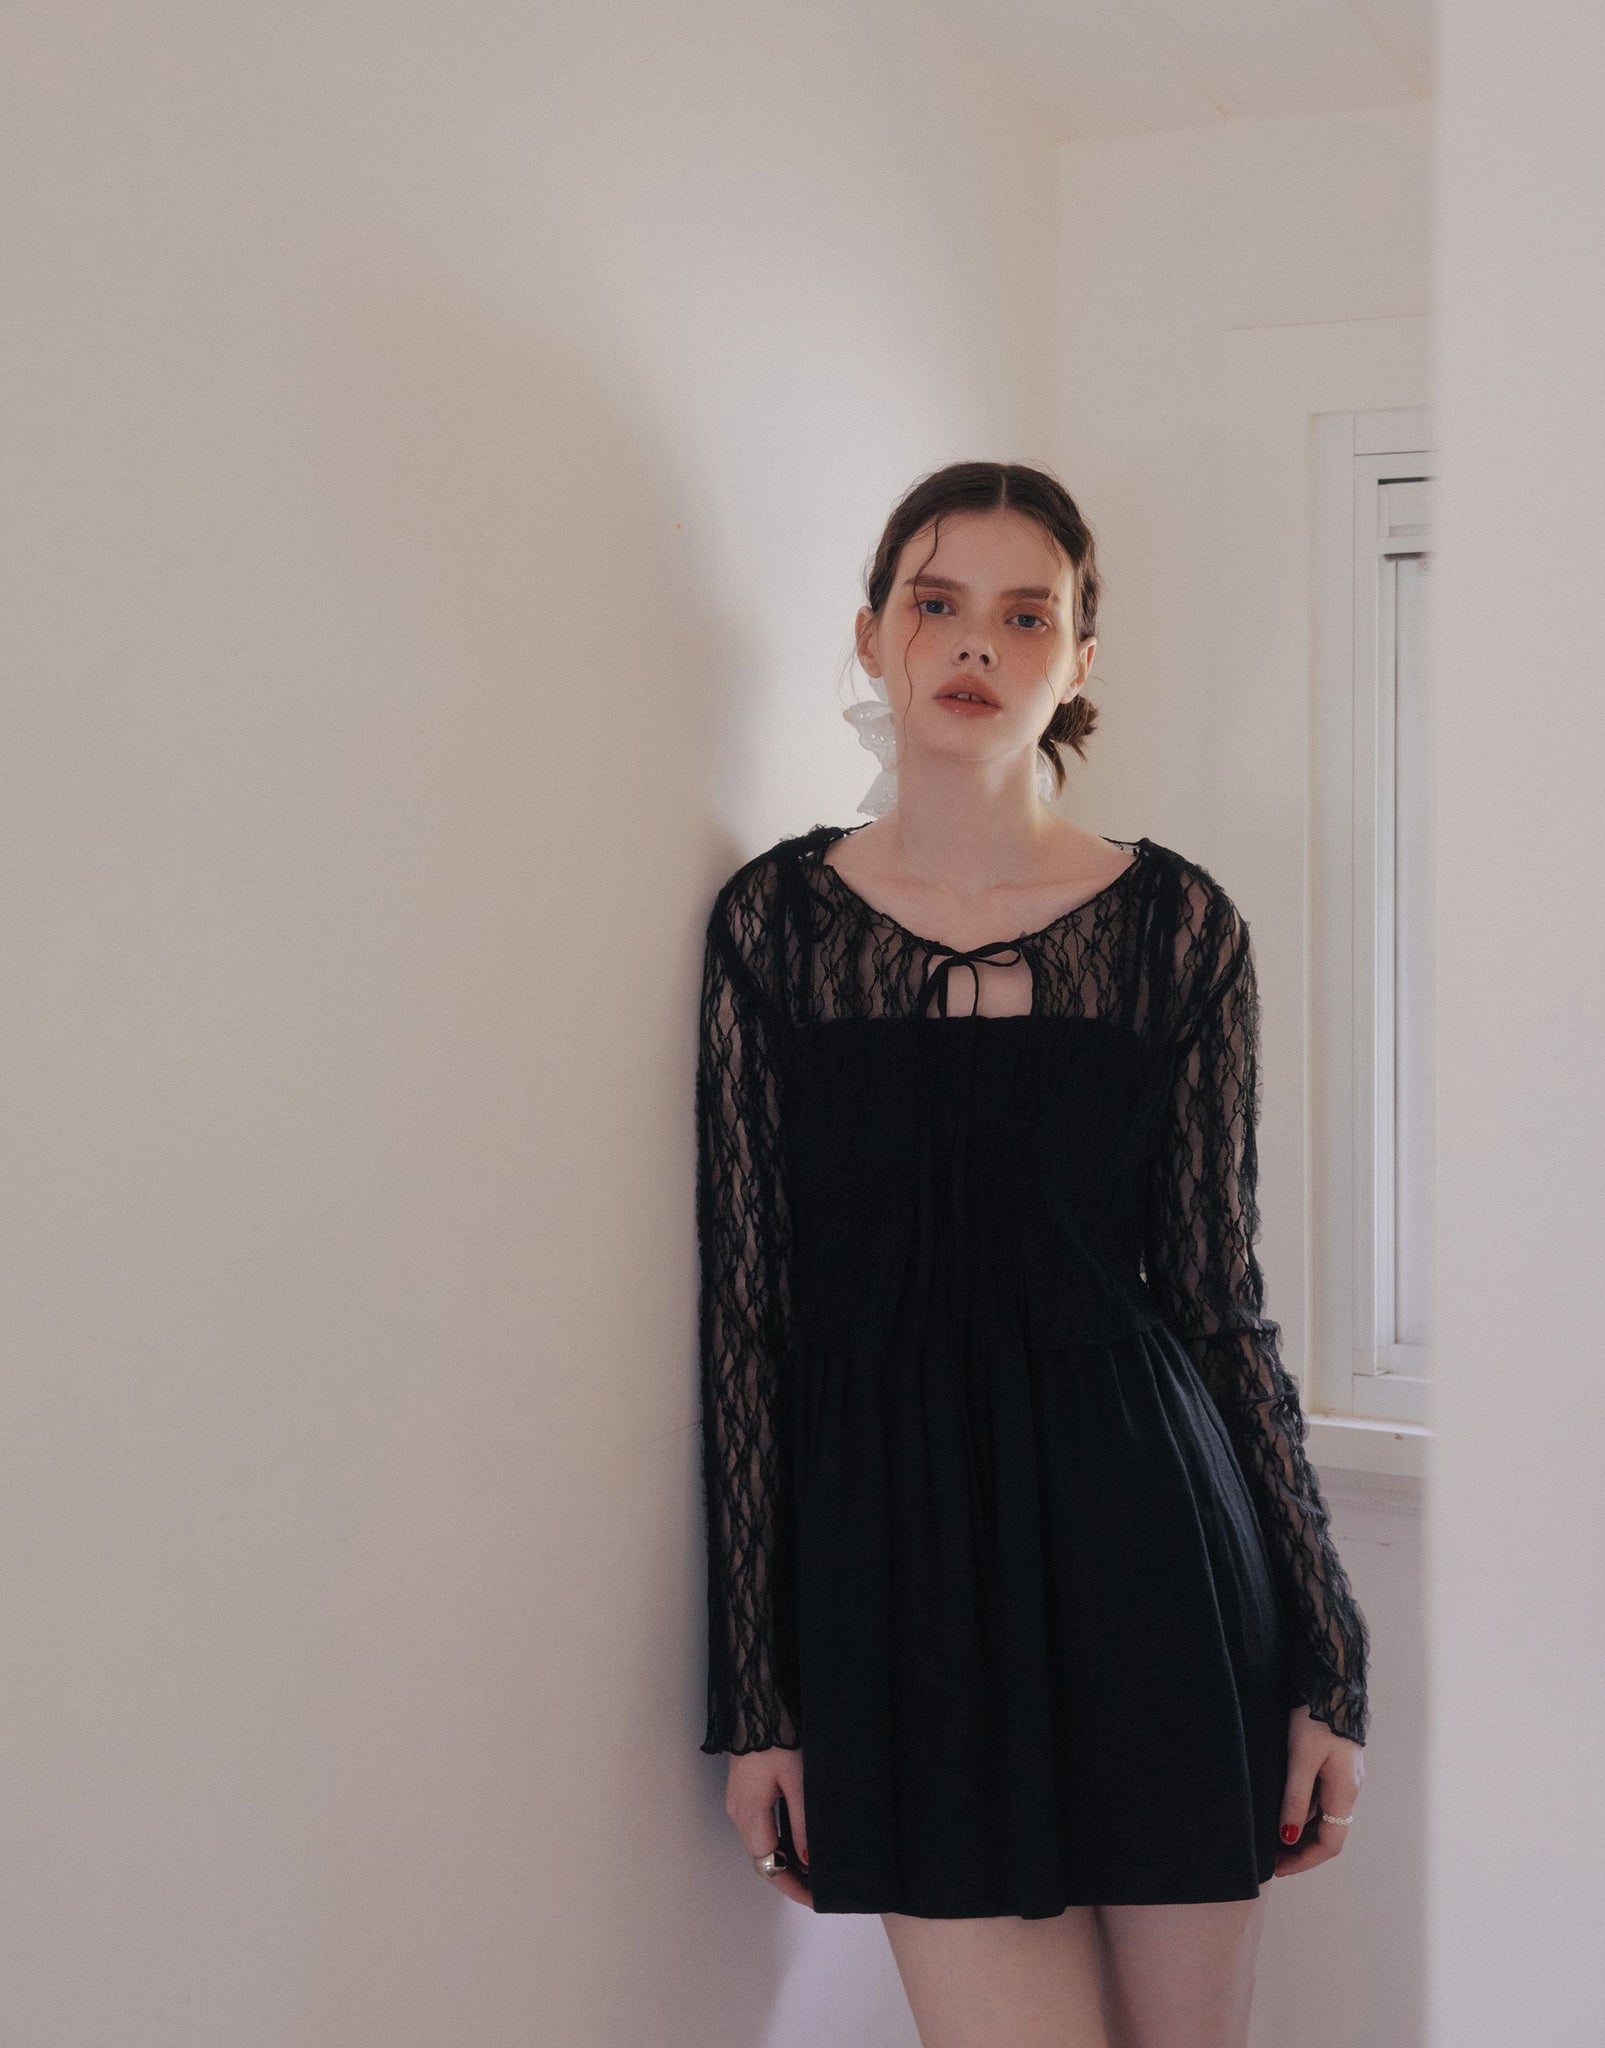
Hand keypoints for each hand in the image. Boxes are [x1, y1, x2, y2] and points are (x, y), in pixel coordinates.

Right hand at [726, 1747, 810, 1904]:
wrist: (757, 1699)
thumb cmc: (777, 1735)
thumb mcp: (797, 1779)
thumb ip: (802, 1822)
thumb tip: (808, 1860)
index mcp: (748, 1813)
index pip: (769, 1865)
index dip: (792, 1886)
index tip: (815, 1899)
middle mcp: (738, 1811)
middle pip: (763, 1858)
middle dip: (790, 1876)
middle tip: (820, 1887)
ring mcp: (739, 1801)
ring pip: (762, 1843)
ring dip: (785, 1859)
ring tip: (815, 1868)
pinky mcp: (745, 1790)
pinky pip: (761, 1826)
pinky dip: (780, 1840)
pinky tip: (799, 1841)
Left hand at [1275, 1705, 1363, 1875]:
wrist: (1332, 1680)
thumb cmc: (1316, 1719)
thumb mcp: (1301, 1759)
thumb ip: (1295, 1799)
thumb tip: (1287, 1838)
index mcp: (1344, 1793)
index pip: (1330, 1844)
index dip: (1304, 1860)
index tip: (1277, 1868)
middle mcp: (1348, 1789)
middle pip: (1327, 1832)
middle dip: (1300, 1848)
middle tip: (1269, 1855)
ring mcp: (1343, 1775)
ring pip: (1322, 1814)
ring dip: (1299, 1828)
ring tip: (1269, 1833)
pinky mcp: (1335, 1761)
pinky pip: (1320, 1796)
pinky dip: (1302, 1807)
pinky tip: (1281, 1804)